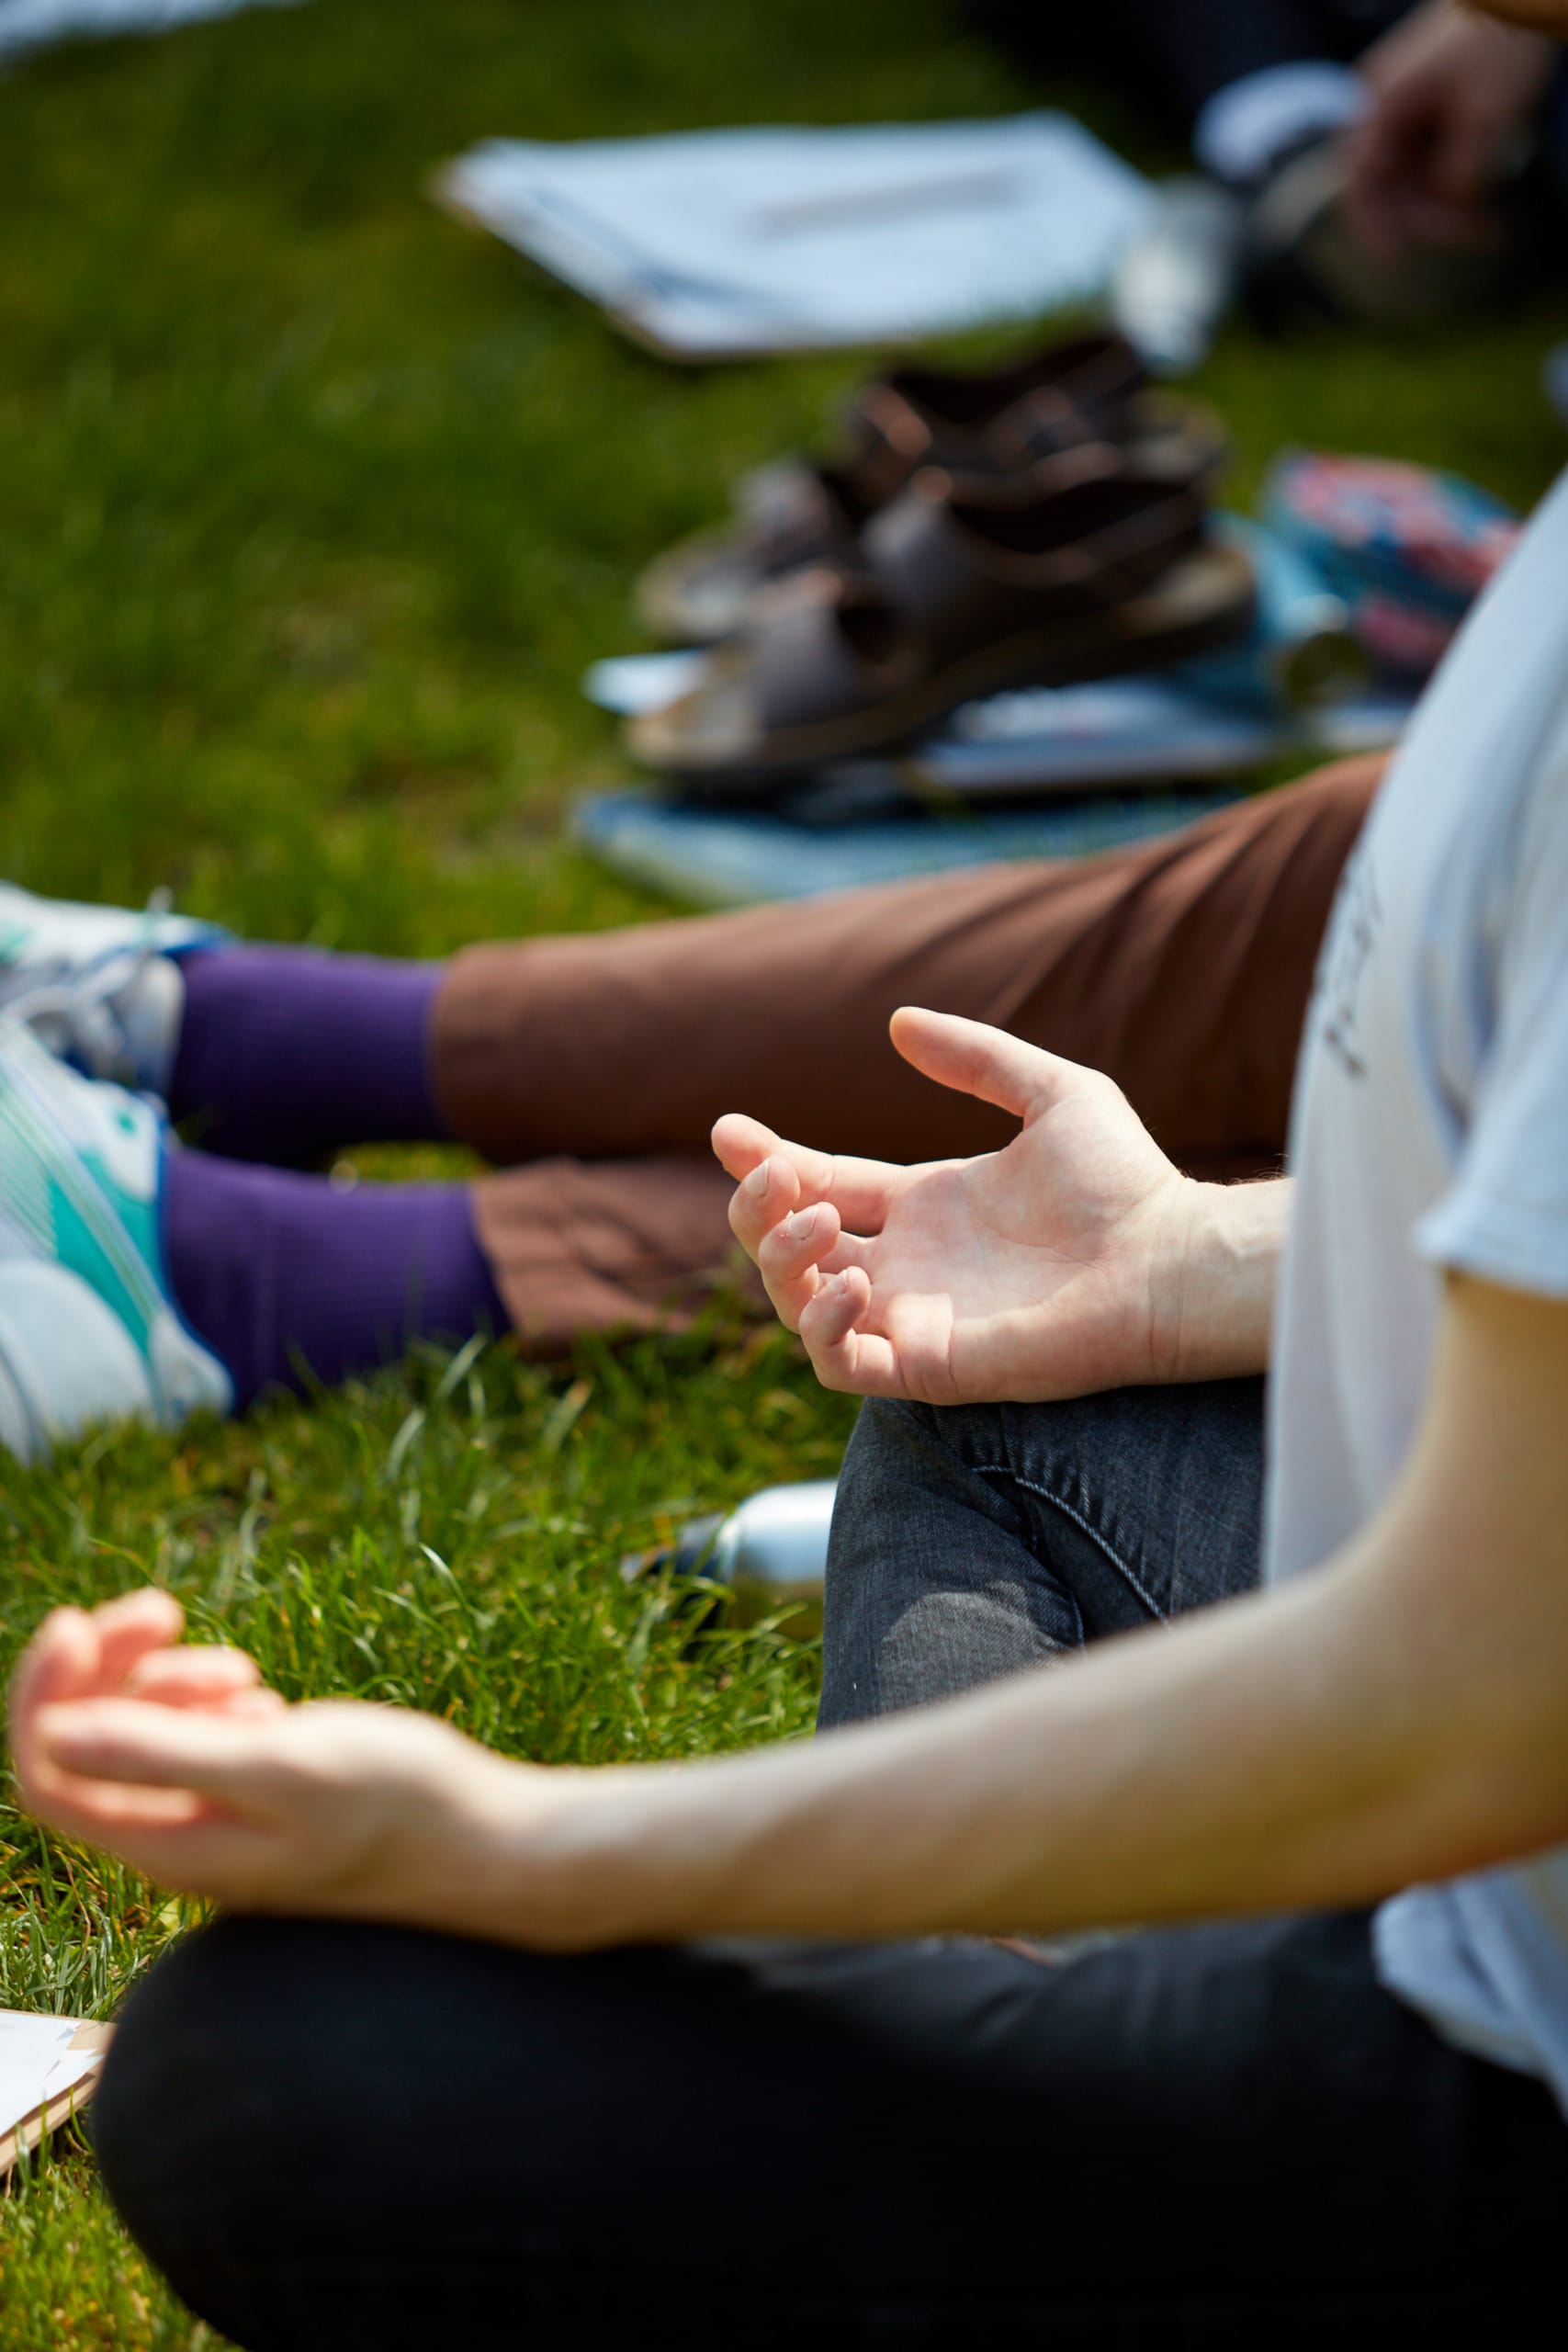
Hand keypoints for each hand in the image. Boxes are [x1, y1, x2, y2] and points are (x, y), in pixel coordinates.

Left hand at [8, 1590, 553, 1930]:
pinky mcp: (260, 1794)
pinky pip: (199, 1737)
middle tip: (162, 1606)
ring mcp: (220, 1817)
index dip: (43, 1696)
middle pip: (89, 1746)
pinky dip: (213, 1701)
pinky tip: (266, 1696)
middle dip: (108, 1667)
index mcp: (170, 1845)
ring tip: (243, 1668)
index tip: (77, 1621)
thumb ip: (164, 1755)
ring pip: (146, 1734)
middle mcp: (181, 1839)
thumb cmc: (397, 1804)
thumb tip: (51, 1736)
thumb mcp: (281, 1767)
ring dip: (172, 1680)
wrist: (487, 1838)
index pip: (50, 1774)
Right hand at [715, 1007, 1254, 1405]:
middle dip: (756, 1208)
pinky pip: (840, 1364)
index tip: (728, 1128)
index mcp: (926, 1205)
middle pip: (787, 1245)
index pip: (819, 1183)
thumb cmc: (1127, 1184)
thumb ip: (976, 1058)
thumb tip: (898, 1022)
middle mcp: (909, 1265)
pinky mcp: (928, 1367)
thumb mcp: (1051, 1093)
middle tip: (775, 1174)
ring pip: (797, 1305)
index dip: (766, 1159)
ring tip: (818, 1222)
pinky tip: (851, 1280)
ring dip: (781, 1260)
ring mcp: (913, 1319)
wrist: (1171, 1263)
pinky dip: (824, 1326)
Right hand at [1345, 0, 1554, 259]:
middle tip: (1480, 236)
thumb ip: (1459, 174)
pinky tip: (1482, 199)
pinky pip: (1429, 159)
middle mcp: (1382, 106)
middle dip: (1428, 218)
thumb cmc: (1501, 41)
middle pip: (1388, 186)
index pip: (1360, 181)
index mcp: (1382, 104)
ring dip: (1445, 207)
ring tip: (1491, 226)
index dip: (1373, 226)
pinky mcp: (1427, 104)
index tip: (1396, 261)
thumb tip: (1451, 207)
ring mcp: (1404, 105)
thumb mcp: (1488, 117)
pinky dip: (1453, 183)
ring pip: (1410, 178)